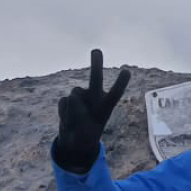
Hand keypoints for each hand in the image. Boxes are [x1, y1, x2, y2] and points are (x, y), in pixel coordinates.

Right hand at [53, 50, 130, 172]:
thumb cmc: (87, 137)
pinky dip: (63, 113)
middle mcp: (94, 96)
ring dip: (73, 108)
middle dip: (96, 63)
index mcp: (106, 105)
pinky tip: (67, 118)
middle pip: (96, 78)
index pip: (115, 93)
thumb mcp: (87, 134)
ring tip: (76, 121)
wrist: (74, 140)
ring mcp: (80, 97)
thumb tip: (71, 97)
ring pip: (74, 94)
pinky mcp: (67, 100)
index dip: (120, 83)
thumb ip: (80, 116)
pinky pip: (64, 103)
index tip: (126, 70)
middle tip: (96, 50)